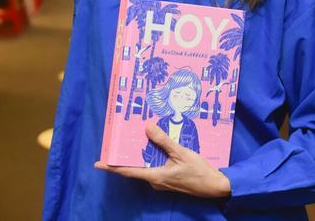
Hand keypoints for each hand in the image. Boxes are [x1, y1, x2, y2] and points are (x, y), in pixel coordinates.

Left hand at [94, 123, 231, 198]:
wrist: (216, 187)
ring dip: (141, 154)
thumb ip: (163, 141)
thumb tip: (147, 128)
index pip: (128, 172)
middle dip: (126, 156)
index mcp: (155, 176)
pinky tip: (154, 145)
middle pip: (135, 168)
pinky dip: (152, 157)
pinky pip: (155, 167)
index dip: (112, 167)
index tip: (98, 163)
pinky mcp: (169, 179)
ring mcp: (162, 181)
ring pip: (146, 166)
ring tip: (135, 139)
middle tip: (118, 142)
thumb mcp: (181, 153)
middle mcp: (155, 181)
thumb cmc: (199, 171)